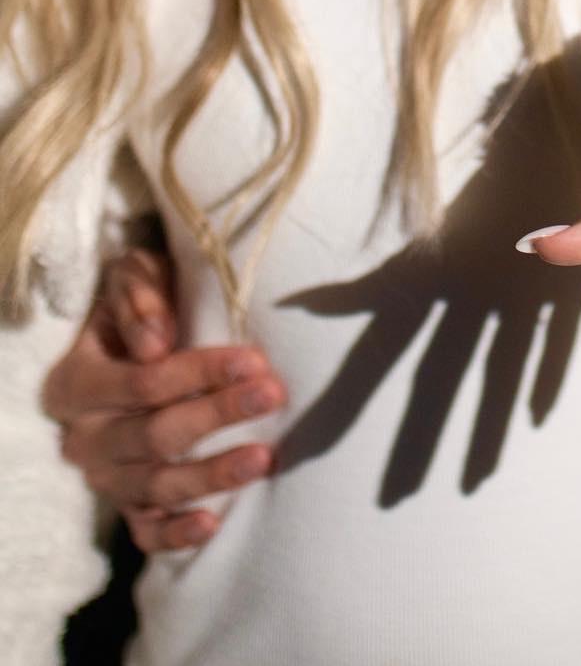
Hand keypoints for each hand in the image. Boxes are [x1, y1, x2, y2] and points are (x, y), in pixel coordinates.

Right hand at [42, 248, 287, 552]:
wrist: (128, 339)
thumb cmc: (139, 305)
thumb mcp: (133, 279)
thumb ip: (140, 299)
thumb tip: (156, 342)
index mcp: (76, 383)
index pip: (144, 382)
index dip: (200, 372)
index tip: (253, 360)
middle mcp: (84, 437)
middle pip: (155, 435)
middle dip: (217, 415)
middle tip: (272, 397)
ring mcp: (104, 477)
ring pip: (156, 486)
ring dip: (212, 474)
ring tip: (263, 458)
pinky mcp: (125, 505)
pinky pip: (146, 531)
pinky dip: (176, 533)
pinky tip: (214, 524)